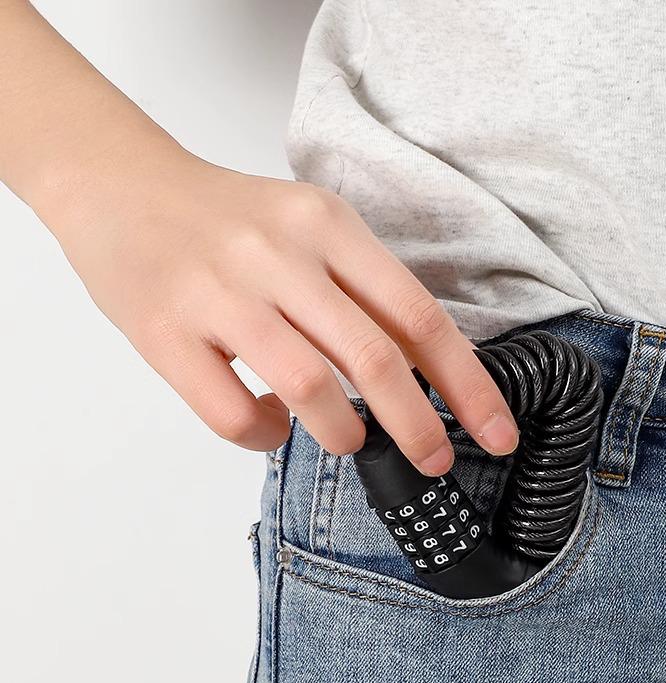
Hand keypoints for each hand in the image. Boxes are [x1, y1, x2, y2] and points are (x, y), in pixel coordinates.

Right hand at [46, 150, 519, 475]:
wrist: (118, 185)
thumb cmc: (225, 218)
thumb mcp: (306, 227)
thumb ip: (358, 291)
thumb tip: (417, 376)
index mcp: (327, 224)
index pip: (417, 314)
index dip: (467, 383)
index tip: (496, 433)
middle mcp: (278, 255)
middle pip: (374, 357)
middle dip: (418, 426)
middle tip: (434, 463)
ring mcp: (219, 294)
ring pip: (308, 389)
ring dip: (342, 433)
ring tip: (347, 440)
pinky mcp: (165, 333)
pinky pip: (232, 413)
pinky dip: (265, 437)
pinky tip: (270, 424)